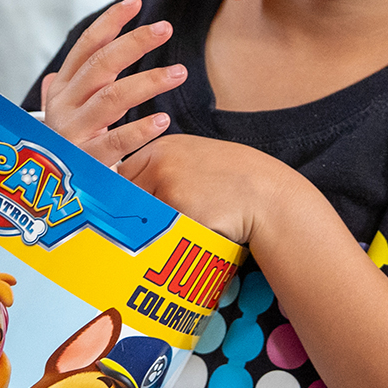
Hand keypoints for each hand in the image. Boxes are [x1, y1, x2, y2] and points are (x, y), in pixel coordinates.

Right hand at [36, 0, 185, 166]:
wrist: (46, 198)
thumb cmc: (65, 151)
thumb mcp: (61, 119)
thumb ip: (64, 97)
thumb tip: (52, 75)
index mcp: (61, 90)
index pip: (86, 47)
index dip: (110, 22)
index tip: (136, 2)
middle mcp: (64, 107)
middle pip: (101, 65)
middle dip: (134, 42)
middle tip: (166, 28)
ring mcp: (73, 134)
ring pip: (112, 98)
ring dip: (148, 81)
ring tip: (179, 72)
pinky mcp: (86, 162)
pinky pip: (116, 142)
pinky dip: (140, 130)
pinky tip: (163, 121)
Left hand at [116, 134, 293, 246]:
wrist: (266, 194)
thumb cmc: (233, 181)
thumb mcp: (194, 160)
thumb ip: (162, 169)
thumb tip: (129, 194)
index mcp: (161, 148)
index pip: (121, 176)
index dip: (121, 198)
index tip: (125, 214)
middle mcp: (160, 162)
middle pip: (123, 197)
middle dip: (127, 216)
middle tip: (135, 231)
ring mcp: (168, 185)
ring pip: (138, 217)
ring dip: (147, 230)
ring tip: (165, 236)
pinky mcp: (179, 210)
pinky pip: (159, 232)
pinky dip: (166, 240)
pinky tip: (183, 238)